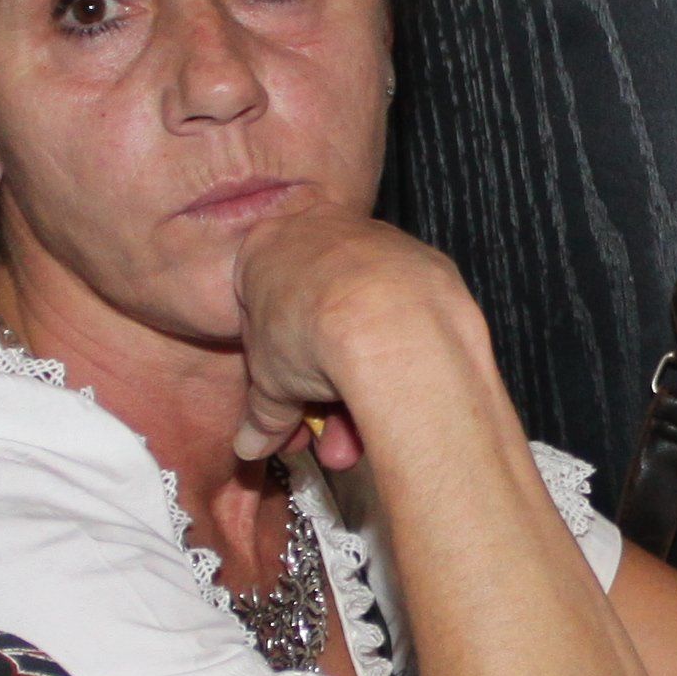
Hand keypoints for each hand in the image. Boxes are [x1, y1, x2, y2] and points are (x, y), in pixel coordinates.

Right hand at [228, 213, 474, 470]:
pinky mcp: (425, 262)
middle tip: (325, 437)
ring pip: (361, 323)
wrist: (389, 318)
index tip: (284, 404)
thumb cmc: (311, 335)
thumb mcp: (269, 384)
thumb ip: (261, 413)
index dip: (271, 367)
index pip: (259, 310)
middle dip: (319, 393)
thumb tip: (251, 444)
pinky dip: (396, 358)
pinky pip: (403, 318)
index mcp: (267, 246)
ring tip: (357, 443)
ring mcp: (378, 242)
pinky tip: (394, 403)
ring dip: (357, 390)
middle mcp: (323, 231)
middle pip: (315, 321)